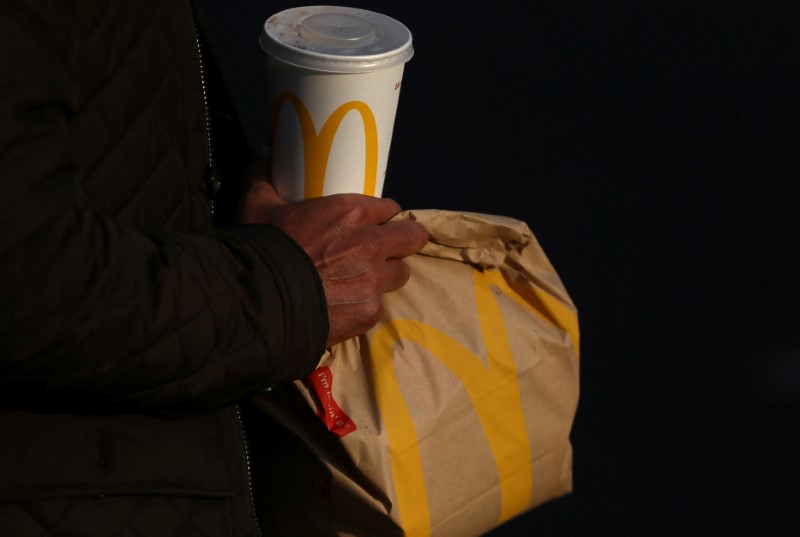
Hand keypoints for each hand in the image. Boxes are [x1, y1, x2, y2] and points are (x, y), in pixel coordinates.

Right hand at [236, 176, 428, 346]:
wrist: (259, 300)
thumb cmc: (262, 247)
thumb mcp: (258, 206)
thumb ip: (265, 179)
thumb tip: (260, 155)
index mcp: (352, 212)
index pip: (390, 208)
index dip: (383, 216)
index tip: (373, 224)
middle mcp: (371, 243)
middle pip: (413, 238)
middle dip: (404, 241)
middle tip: (386, 249)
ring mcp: (374, 280)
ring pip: (401, 273)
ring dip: (388, 274)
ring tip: (366, 280)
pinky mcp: (370, 311)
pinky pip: (378, 305)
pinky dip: (365, 305)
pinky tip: (347, 306)